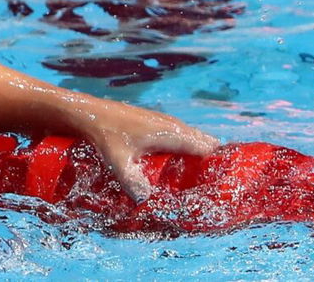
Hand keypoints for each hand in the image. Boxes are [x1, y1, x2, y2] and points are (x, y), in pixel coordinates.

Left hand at [87, 106, 218, 203]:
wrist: (91, 113)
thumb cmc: (106, 135)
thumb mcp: (118, 162)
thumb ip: (133, 182)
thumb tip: (145, 200)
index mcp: (172, 133)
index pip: (208, 148)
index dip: (218, 164)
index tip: (222, 183)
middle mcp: (174, 126)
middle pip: (204, 144)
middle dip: (211, 162)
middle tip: (210, 186)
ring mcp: (166, 123)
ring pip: (192, 140)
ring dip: (197, 156)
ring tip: (196, 180)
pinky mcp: (157, 124)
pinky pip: (181, 137)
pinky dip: (185, 150)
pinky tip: (176, 167)